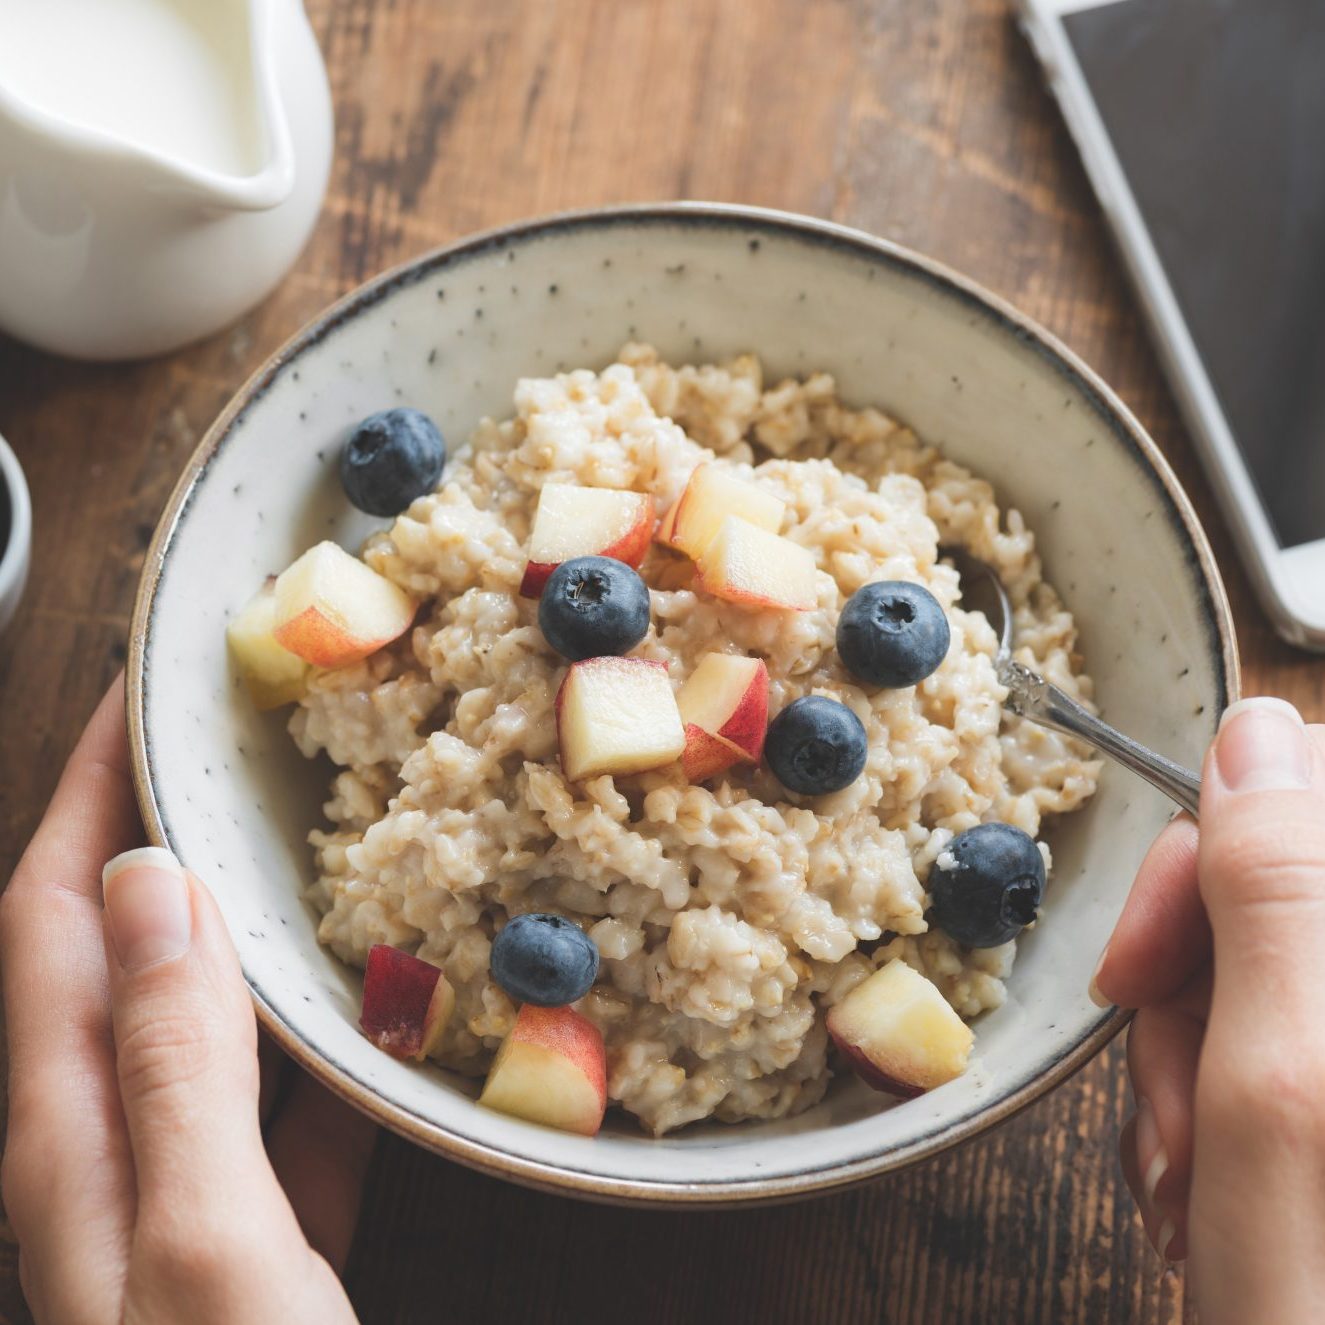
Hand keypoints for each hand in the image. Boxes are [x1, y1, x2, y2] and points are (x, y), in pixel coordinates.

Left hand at [1, 678, 373, 1323]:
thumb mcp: (202, 1241)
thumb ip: (171, 1063)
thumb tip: (160, 884)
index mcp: (66, 1131)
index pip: (59, 911)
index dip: (93, 790)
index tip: (142, 690)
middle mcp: (105, 1148)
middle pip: (121, 949)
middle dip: (160, 830)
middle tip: (233, 743)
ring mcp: (182, 1192)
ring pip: (207, 1016)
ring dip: (247, 922)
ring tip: (314, 843)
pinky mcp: (254, 1236)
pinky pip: (282, 1102)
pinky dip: (323, 1036)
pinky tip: (384, 1011)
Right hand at [1093, 697, 1324, 1320]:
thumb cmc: (1322, 1306)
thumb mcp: (1280, 1093)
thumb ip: (1277, 897)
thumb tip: (1256, 736)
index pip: (1308, 796)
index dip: (1208, 856)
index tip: (1145, 954)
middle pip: (1272, 892)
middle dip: (1186, 988)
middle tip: (1176, 1100)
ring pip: (1251, 970)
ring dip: (1186, 1065)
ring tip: (1190, 1173)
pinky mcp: (1324, 1081)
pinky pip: (1258, 1035)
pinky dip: (1205, 1102)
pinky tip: (1204, 1183)